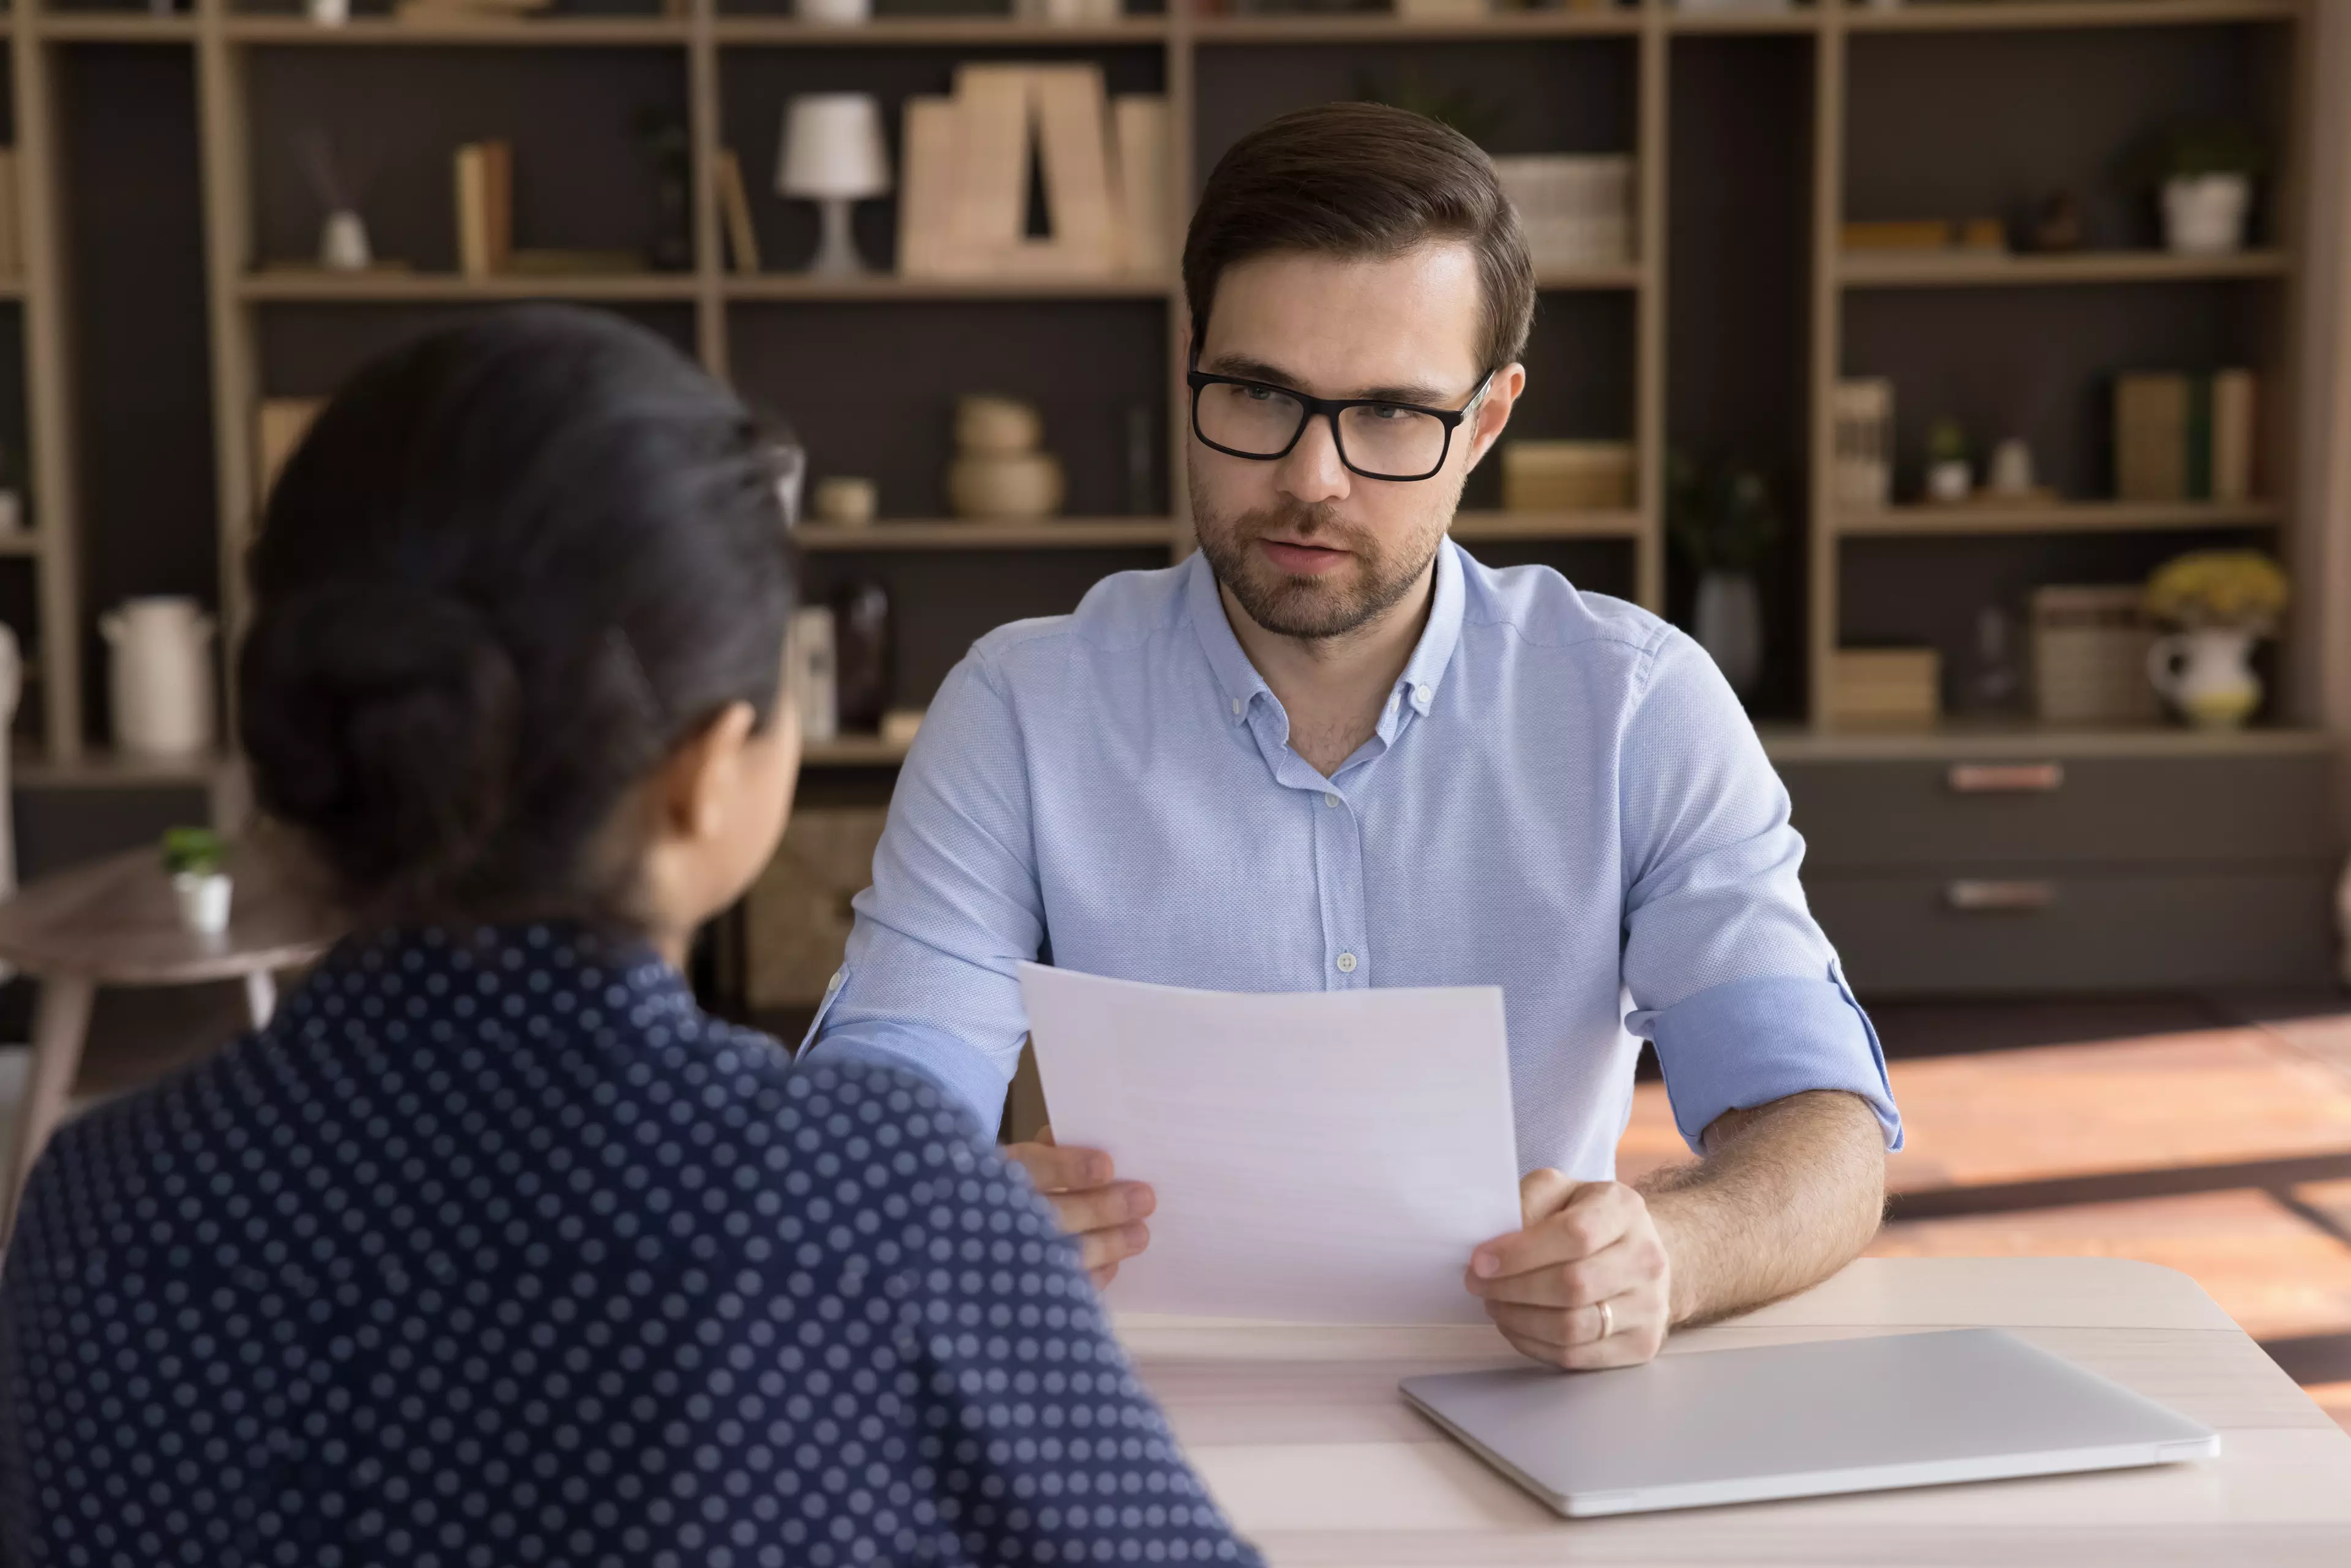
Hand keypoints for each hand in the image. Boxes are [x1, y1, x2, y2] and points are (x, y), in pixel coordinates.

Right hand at [1004, 1125, 1154, 1288]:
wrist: (953, 1259)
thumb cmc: (993, 1199)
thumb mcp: (1009, 1168)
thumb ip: (1043, 1155)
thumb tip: (1072, 1141)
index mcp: (990, 1178)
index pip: (1030, 1169)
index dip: (1067, 1168)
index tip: (1106, 1167)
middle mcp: (996, 1220)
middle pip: (1053, 1215)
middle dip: (1101, 1208)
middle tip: (1144, 1199)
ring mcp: (1007, 1263)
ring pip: (1062, 1256)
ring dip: (1107, 1245)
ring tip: (1140, 1235)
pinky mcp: (1020, 1295)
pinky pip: (1062, 1290)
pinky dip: (1090, 1277)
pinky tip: (1113, 1264)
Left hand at [1464, 1171, 1671, 1369]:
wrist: (1639, 1254)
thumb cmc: (1587, 1219)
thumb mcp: (1559, 1191)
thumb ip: (1529, 1202)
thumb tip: (1494, 1241)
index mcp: (1625, 1210)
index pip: (1575, 1235)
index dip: (1520, 1253)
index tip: (1480, 1261)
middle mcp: (1647, 1259)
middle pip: (1573, 1286)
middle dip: (1512, 1289)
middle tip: (1478, 1285)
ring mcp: (1650, 1306)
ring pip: (1572, 1328)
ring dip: (1519, 1320)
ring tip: (1494, 1304)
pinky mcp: (1642, 1345)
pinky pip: (1577, 1357)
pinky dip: (1534, 1345)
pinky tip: (1516, 1326)